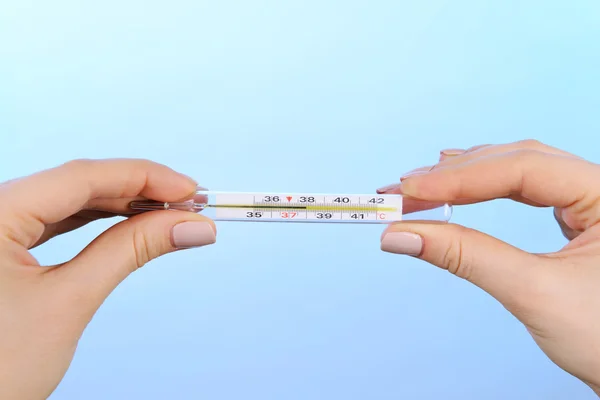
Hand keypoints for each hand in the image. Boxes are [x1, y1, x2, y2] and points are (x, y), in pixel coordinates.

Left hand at [0, 159, 215, 398]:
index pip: (80, 177)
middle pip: (75, 185)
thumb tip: (190, 227)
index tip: (190, 190)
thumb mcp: (70, 302)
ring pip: (66, 202)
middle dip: (137, 193)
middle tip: (188, 206)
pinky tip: (126, 224)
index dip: (143, 177)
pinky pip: (52, 222)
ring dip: (120, 207)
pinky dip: (94, 223)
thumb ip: (131, 250)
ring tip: (166, 216)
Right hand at [376, 139, 599, 394]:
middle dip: (456, 175)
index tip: (409, 193)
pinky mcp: (577, 219)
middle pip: (517, 162)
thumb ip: (465, 256)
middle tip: (402, 191)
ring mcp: (590, 201)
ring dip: (467, 178)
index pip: (523, 168)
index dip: (459, 179)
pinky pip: (525, 190)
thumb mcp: (533, 293)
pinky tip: (461, 185)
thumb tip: (401, 235)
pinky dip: (486, 189)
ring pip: (520, 172)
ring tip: (420, 188)